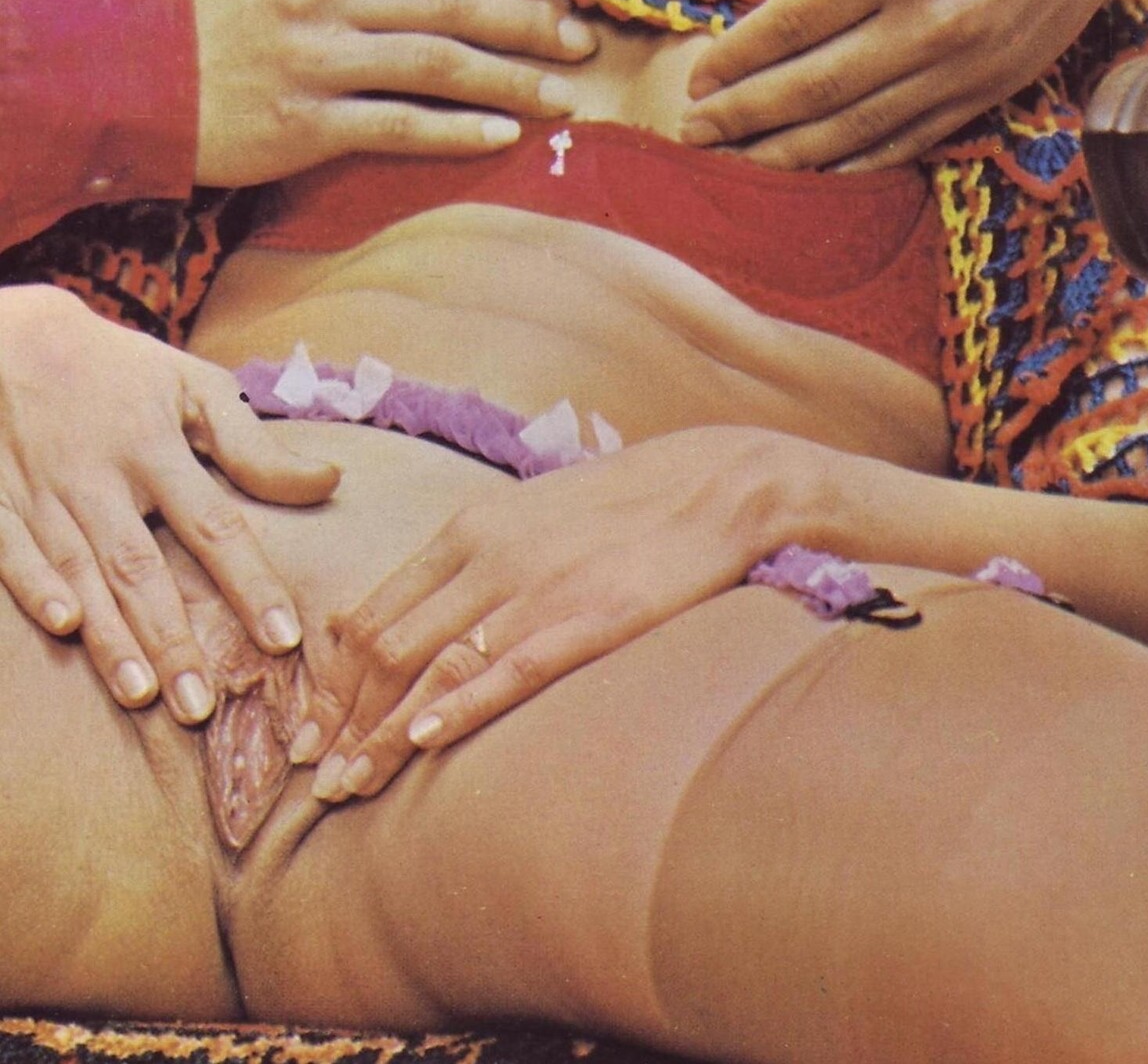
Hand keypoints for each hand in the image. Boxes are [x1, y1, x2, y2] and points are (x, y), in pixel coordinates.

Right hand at [0, 284, 338, 720]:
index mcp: (154, 446)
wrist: (10, 337)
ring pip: (82, 573)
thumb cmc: (119, 371)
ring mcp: (43, 491)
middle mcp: (101, 474)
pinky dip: (34, 588)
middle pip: (142, 566)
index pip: (214, 524)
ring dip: (112, 636)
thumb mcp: (192, 387)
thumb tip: (329, 483)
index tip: (283, 638)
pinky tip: (64, 630)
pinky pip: (10, 550)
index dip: (249, 582)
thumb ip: (254, 446)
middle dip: (174, 638)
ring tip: (145, 695)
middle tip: (203, 706)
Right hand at [192, 0, 596, 186]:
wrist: (138, 83)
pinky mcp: (308, 123)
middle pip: (453, 4)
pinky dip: (459, 131)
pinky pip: (402, 126)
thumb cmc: (216, 17)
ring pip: (440, 64)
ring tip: (562, 95)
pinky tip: (503, 134)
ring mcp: (317, 59)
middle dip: (530, 23)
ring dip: (512, 80)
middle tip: (580, 42)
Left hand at [293, 425, 814, 800]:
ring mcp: (535, 589)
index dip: (330, 680)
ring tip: (347, 785)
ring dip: (380, 732)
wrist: (715, 485)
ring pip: (432, 666)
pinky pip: (507, 669)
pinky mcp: (587, 619)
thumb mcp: (533, 518)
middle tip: (310, 776)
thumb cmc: (626, 506)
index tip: (309, 728)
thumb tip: (432, 612)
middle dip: (339, 718)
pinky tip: (423, 742)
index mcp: (470, 531)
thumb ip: (479, 561)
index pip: (372, 613)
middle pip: (385, 646)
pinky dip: (457, 707)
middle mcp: (488, 557)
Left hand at [681, 0, 1147, 168]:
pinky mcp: (997, 85)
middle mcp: (931, 18)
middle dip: (744, 117)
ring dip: (789, 154)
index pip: (789, 27)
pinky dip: (860, 161)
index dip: (735, 60)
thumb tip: (768, 25)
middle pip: (814, 89)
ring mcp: (968, 61)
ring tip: (738, 164)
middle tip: (694, 135)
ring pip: (859, 128)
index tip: (697, 80)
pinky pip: (914, 138)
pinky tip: (817, 170)